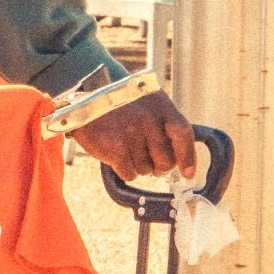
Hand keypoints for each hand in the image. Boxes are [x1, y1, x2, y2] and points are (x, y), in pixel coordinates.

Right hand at [72, 89, 197, 180]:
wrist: (86, 99)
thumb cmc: (122, 104)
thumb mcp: (148, 103)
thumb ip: (164, 125)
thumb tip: (178, 160)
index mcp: (160, 106)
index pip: (183, 134)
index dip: (188, 157)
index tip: (187, 173)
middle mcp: (148, 120)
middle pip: (166, 160)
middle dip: (160, 168)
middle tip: (153, 165)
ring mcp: (132, 134)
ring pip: (146, 170)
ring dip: (139, 167)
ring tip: (128, 151)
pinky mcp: (116, 148)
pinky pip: (130, 174)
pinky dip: (126, 171)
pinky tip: (118, 157)